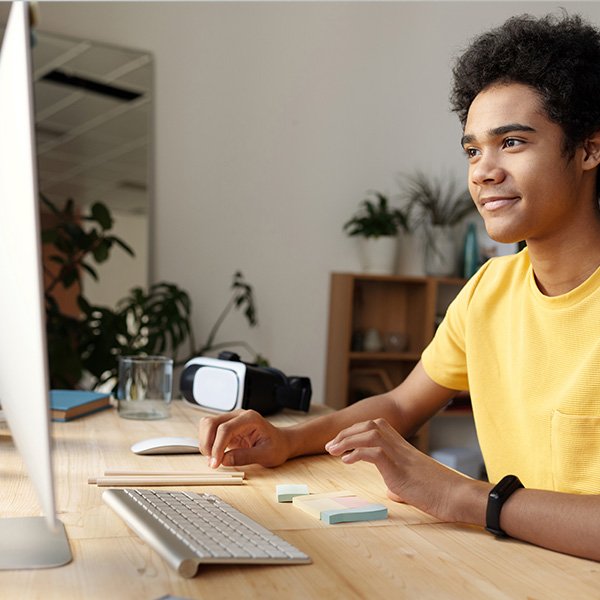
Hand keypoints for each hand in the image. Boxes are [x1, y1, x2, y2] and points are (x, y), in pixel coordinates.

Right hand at [198, 409, 291, 468]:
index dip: (217, 447)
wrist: (281, 442)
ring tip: (214, 459)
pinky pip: (209, 431)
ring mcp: (231, 419)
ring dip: (205, 443)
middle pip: (211, 423)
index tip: (215, 463)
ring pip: (207, 425)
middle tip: (212, 462)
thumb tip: (225, 460)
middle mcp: (238, 415)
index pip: (225, 429)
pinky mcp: (226, 427)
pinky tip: (215, 454)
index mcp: (250, 418)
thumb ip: (245, 457)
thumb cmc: (276, 446)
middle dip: (207, 443)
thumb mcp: (266, 455)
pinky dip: (208, 443)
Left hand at [325, 418, 475, 521]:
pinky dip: (357, 453)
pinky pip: (375, 452)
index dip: (355, 431)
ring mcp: (400, 455)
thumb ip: (399, 483)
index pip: (375, 428)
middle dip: (346, 433)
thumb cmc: (439, 492)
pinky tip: (347, 461)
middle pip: (369, 425)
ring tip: (333, 450)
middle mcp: (400, 446)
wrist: (457, 496)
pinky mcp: (399, 467)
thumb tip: (392, 490)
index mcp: (402, 448)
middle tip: (330, 446)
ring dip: (347, 439)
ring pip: (370, 433)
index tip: (341, 441)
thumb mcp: (413, 486)